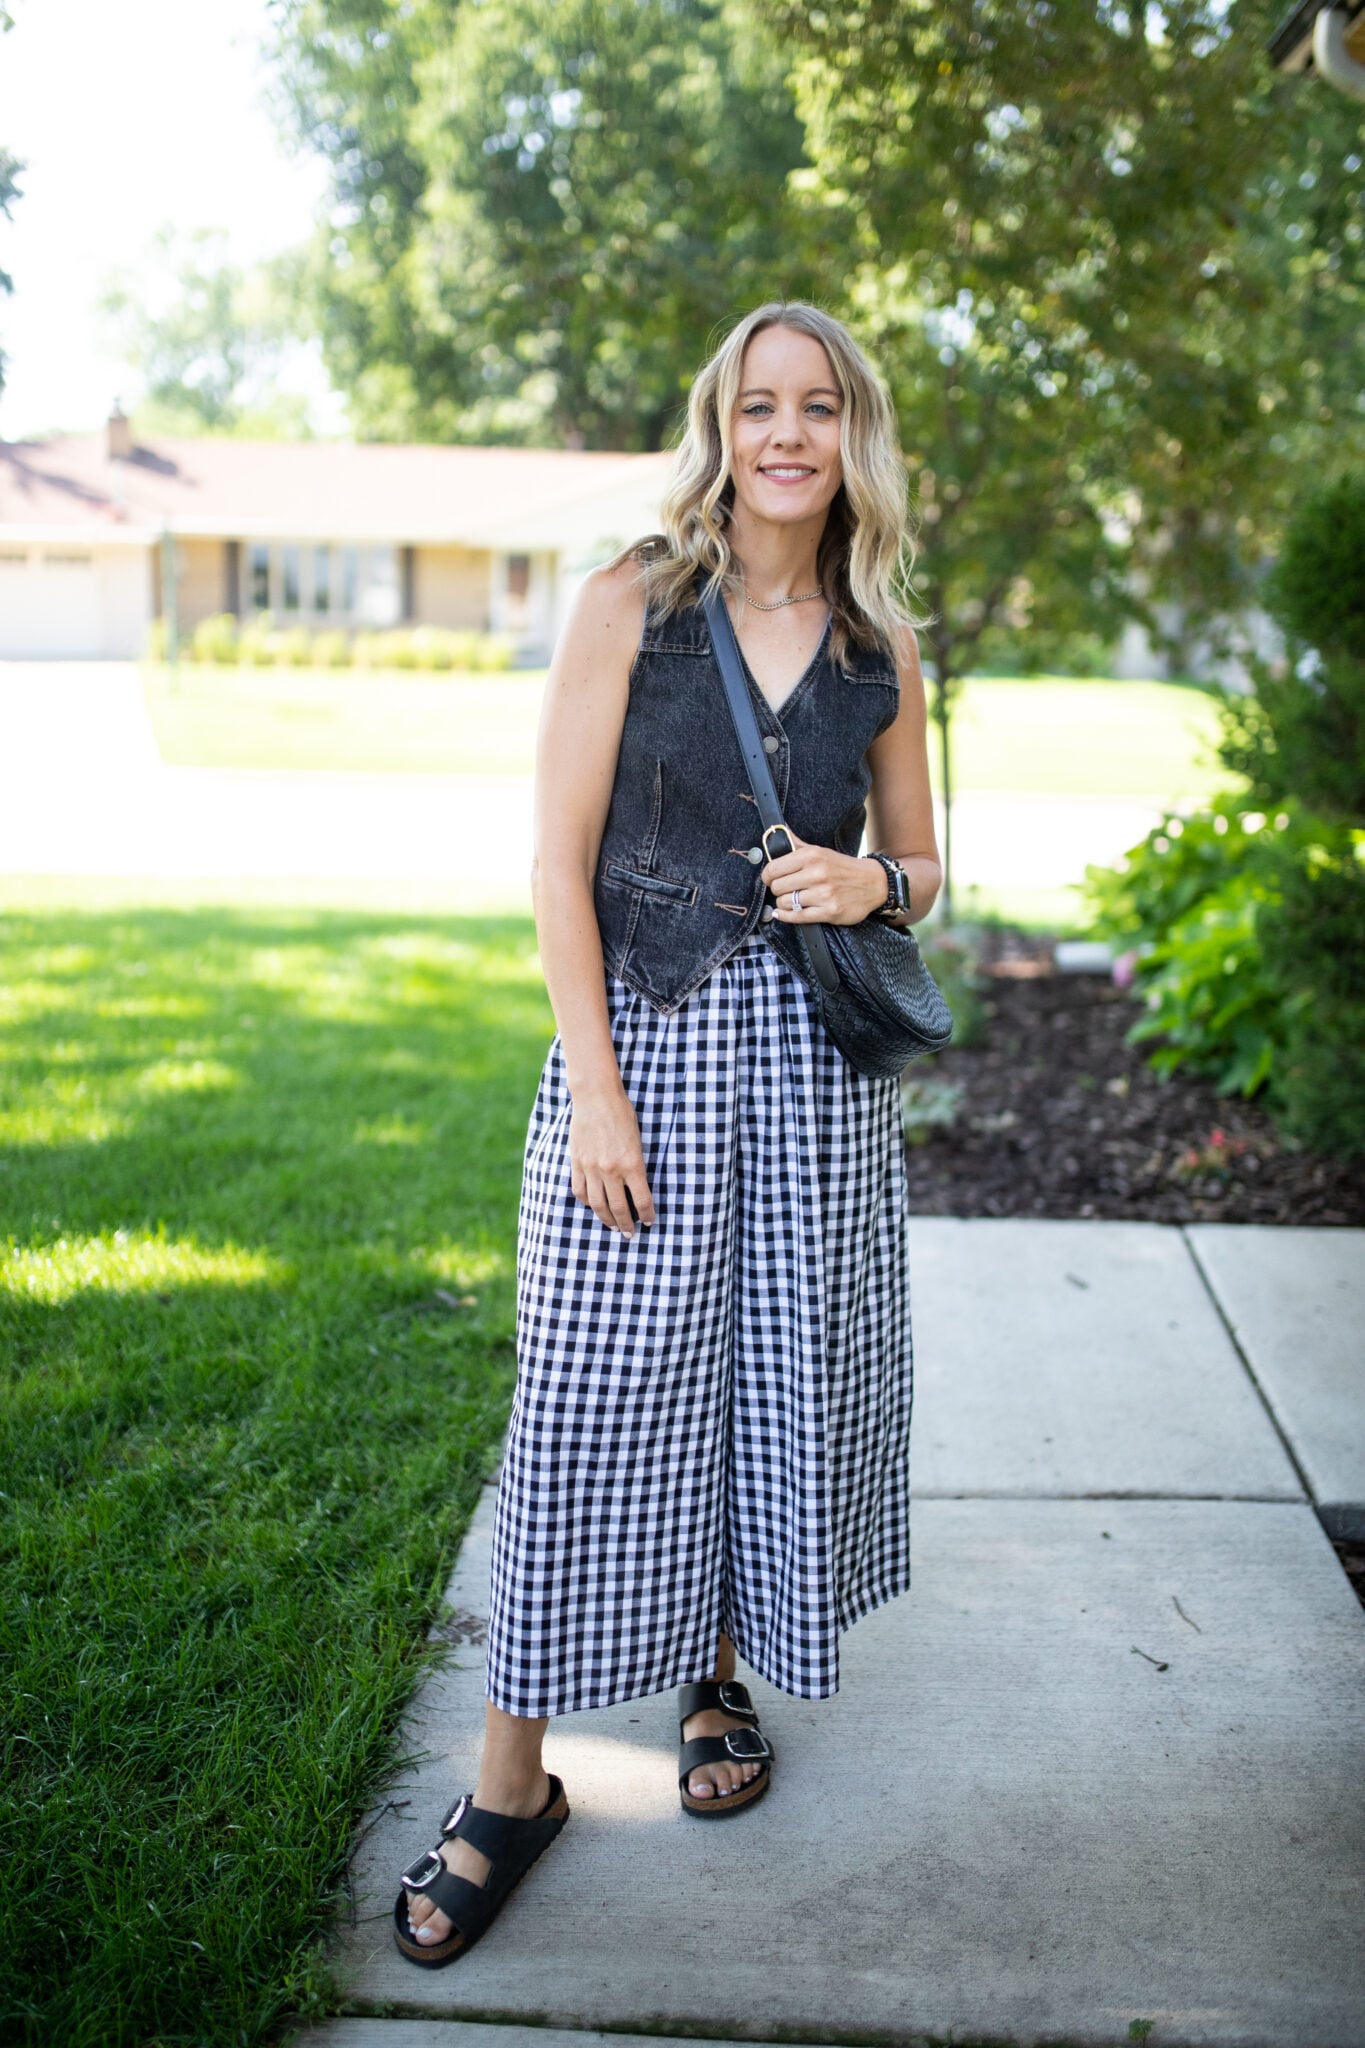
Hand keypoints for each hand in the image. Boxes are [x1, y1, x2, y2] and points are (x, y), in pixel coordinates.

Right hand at [568, 1086, 656, 1236]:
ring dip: (606, 1219)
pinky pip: (581, 1191)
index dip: (647, 1215)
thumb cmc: (622, 1114)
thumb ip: (636, 1165)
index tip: (649, 1222)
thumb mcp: (637, 1140)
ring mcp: (592, 1168)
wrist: (596, 1097)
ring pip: (598, 1204)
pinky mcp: (577, 1163)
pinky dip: (587, 1202)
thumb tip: (636, 1187)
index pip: (642, 1200)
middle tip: (630, 1234)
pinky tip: (593, 1206)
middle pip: (620, 1208)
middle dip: (626, 1224)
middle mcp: (611, 1170)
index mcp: (632, 1164)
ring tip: (612, 1226)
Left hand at [760, 830, 886, 926]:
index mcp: (812, 856)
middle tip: (785, 889)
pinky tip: (783, 913)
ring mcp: (823, 894)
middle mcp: (817, 873)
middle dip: (777, 890)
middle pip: (777, 887)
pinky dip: (786, 916)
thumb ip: (797, 844)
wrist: (874, 883)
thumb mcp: (821, 851)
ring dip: (784, 903)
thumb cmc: (843, 868)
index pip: (773, 868)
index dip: (767, 876)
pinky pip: (797, 917)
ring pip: (785, 903)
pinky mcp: (829, 911)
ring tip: (792, 900)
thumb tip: (776, 830)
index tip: (770, 879)